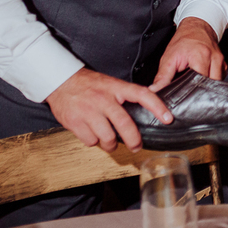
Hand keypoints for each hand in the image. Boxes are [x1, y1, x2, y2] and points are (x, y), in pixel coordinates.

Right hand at [46, 68, 172, 151]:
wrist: (59, 81)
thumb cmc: (88, 84)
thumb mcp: (110, 84)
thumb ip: (125, 95)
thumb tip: (145, 110)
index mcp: (115, 88)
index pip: (142, 95)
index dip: (157, 106)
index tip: (167, 118)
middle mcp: (103, 99)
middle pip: (124, 124)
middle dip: (134, 140)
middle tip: (136, 146)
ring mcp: (88, 111)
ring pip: (107, 137)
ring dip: (111, 144)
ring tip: (111, 141)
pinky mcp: (75, 122)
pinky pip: (91, 141)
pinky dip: (94, 141)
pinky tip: (93, 134)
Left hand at [150, 17, 224, 91]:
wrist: (197, 27)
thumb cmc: (183, 41)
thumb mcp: (169, 58)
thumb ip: (163, 77)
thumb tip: (155, 90)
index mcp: (200, 56)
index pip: (200, 82)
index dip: (191, 91)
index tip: (184, 93)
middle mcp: (214, 58)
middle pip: (210, 85)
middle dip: (200, 90)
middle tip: (189, 87)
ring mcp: (221, 61)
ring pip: (217, 83)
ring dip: (207, 85)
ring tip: (196, 80)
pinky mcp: (224, 63)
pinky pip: (220, 78)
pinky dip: (212, 80)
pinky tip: (204, 77)